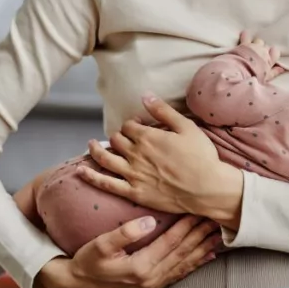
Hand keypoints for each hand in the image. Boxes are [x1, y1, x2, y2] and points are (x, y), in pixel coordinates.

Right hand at [35, 214, 221, 287]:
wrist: (77, 287)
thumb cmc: (87, 263)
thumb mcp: (100, 245)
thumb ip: (125, 233)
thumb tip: (148, 221)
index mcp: (141, 266)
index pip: (171, 242)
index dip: (187, 225)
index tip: (200, 211)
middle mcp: (151, 277)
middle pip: (183, 252)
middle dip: (201, 234)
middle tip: (216, 219)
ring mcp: (153, 284)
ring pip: (185, 264)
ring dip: (203, 248)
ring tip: (218, 235)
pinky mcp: (152, 286)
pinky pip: (179, 273)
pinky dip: (195, 264)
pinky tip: (206, 257)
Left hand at [79, 96, 244, 223]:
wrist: (208, 188)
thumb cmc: (201, 157)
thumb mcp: (186, 127)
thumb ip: (163, 111)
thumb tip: (145, 95)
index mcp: (148, 137)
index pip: (129, 126)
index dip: (133, 124)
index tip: (140, 126)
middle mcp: (136, 154)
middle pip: (117, 140)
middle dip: (119, 136)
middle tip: (125, 138)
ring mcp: (133, 174)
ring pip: (106, 158)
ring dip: (96, 149)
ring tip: (91, 144)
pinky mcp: (133, 192)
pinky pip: (106, 184)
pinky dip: (91, 176)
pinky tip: (80, 171)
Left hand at [239, 31, 284, 78]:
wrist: (241, 72)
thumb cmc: (255, 76)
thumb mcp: (267, 77)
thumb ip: (275, 72)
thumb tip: (282, 68)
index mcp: (269, 59)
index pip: (275, 52)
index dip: (272, 53)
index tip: (269, 57)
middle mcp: (263, 51)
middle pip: (266, 46)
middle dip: (263, 49)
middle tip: (258, 55)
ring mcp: (254, 46)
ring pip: (258, 40)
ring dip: (256, 43)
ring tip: (251, 48)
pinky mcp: (244, 44)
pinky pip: (246, 36)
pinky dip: (245, 35)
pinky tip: (244, 34)